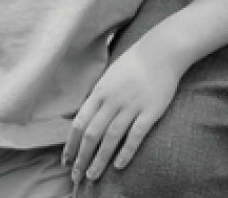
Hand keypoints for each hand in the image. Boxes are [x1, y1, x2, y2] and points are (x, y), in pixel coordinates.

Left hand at [63, 42, 179, 183]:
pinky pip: (136, 135)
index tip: (65, 160)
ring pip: (111, 138)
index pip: (79, 123)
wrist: (161, 51)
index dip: (70, 144)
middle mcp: (112, 100)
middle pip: (91, 134)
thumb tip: (75, 115)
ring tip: (92, 176)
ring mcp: (131, 106)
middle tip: (76, 176)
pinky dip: (126, 151)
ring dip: (100, 159)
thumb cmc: (134, 65)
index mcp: (99, 92)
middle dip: (81, 157)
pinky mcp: (150, 111)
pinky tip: (119, 165)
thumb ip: (94, 97)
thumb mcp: (107, 77)